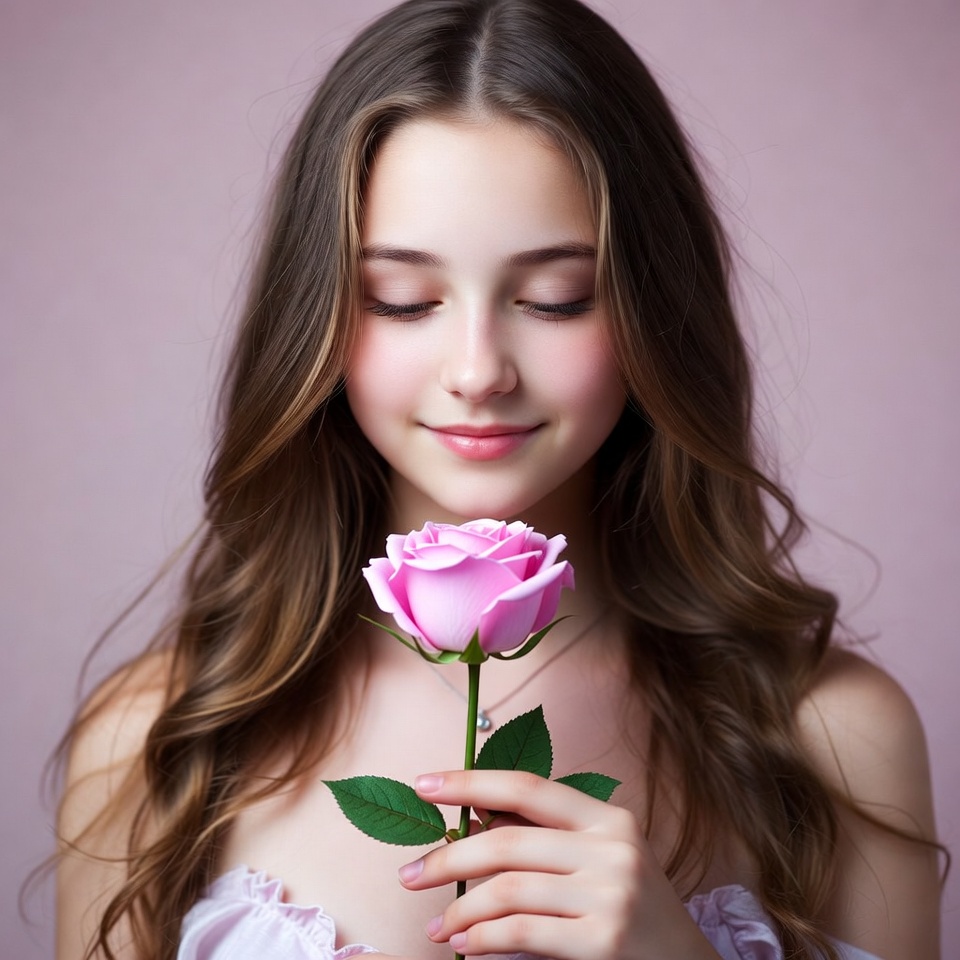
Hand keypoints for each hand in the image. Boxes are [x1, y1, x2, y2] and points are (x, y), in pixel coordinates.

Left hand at [397, 770, 719, 959]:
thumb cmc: (633, 910)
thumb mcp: (600, 860)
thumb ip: (546, 839)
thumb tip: (470, 822)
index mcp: (608, 818)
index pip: (527, 787)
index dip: (471, 782)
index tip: (424, 786)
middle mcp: (612, 848)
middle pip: (507, 841)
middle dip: (447, 858)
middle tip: (408, 876)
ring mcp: (611, 894)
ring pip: (507, 890)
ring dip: (459, 910)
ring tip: (436, 926)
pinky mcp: (603, 941)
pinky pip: (521, 934)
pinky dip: (482, 940)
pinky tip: (465, 946)